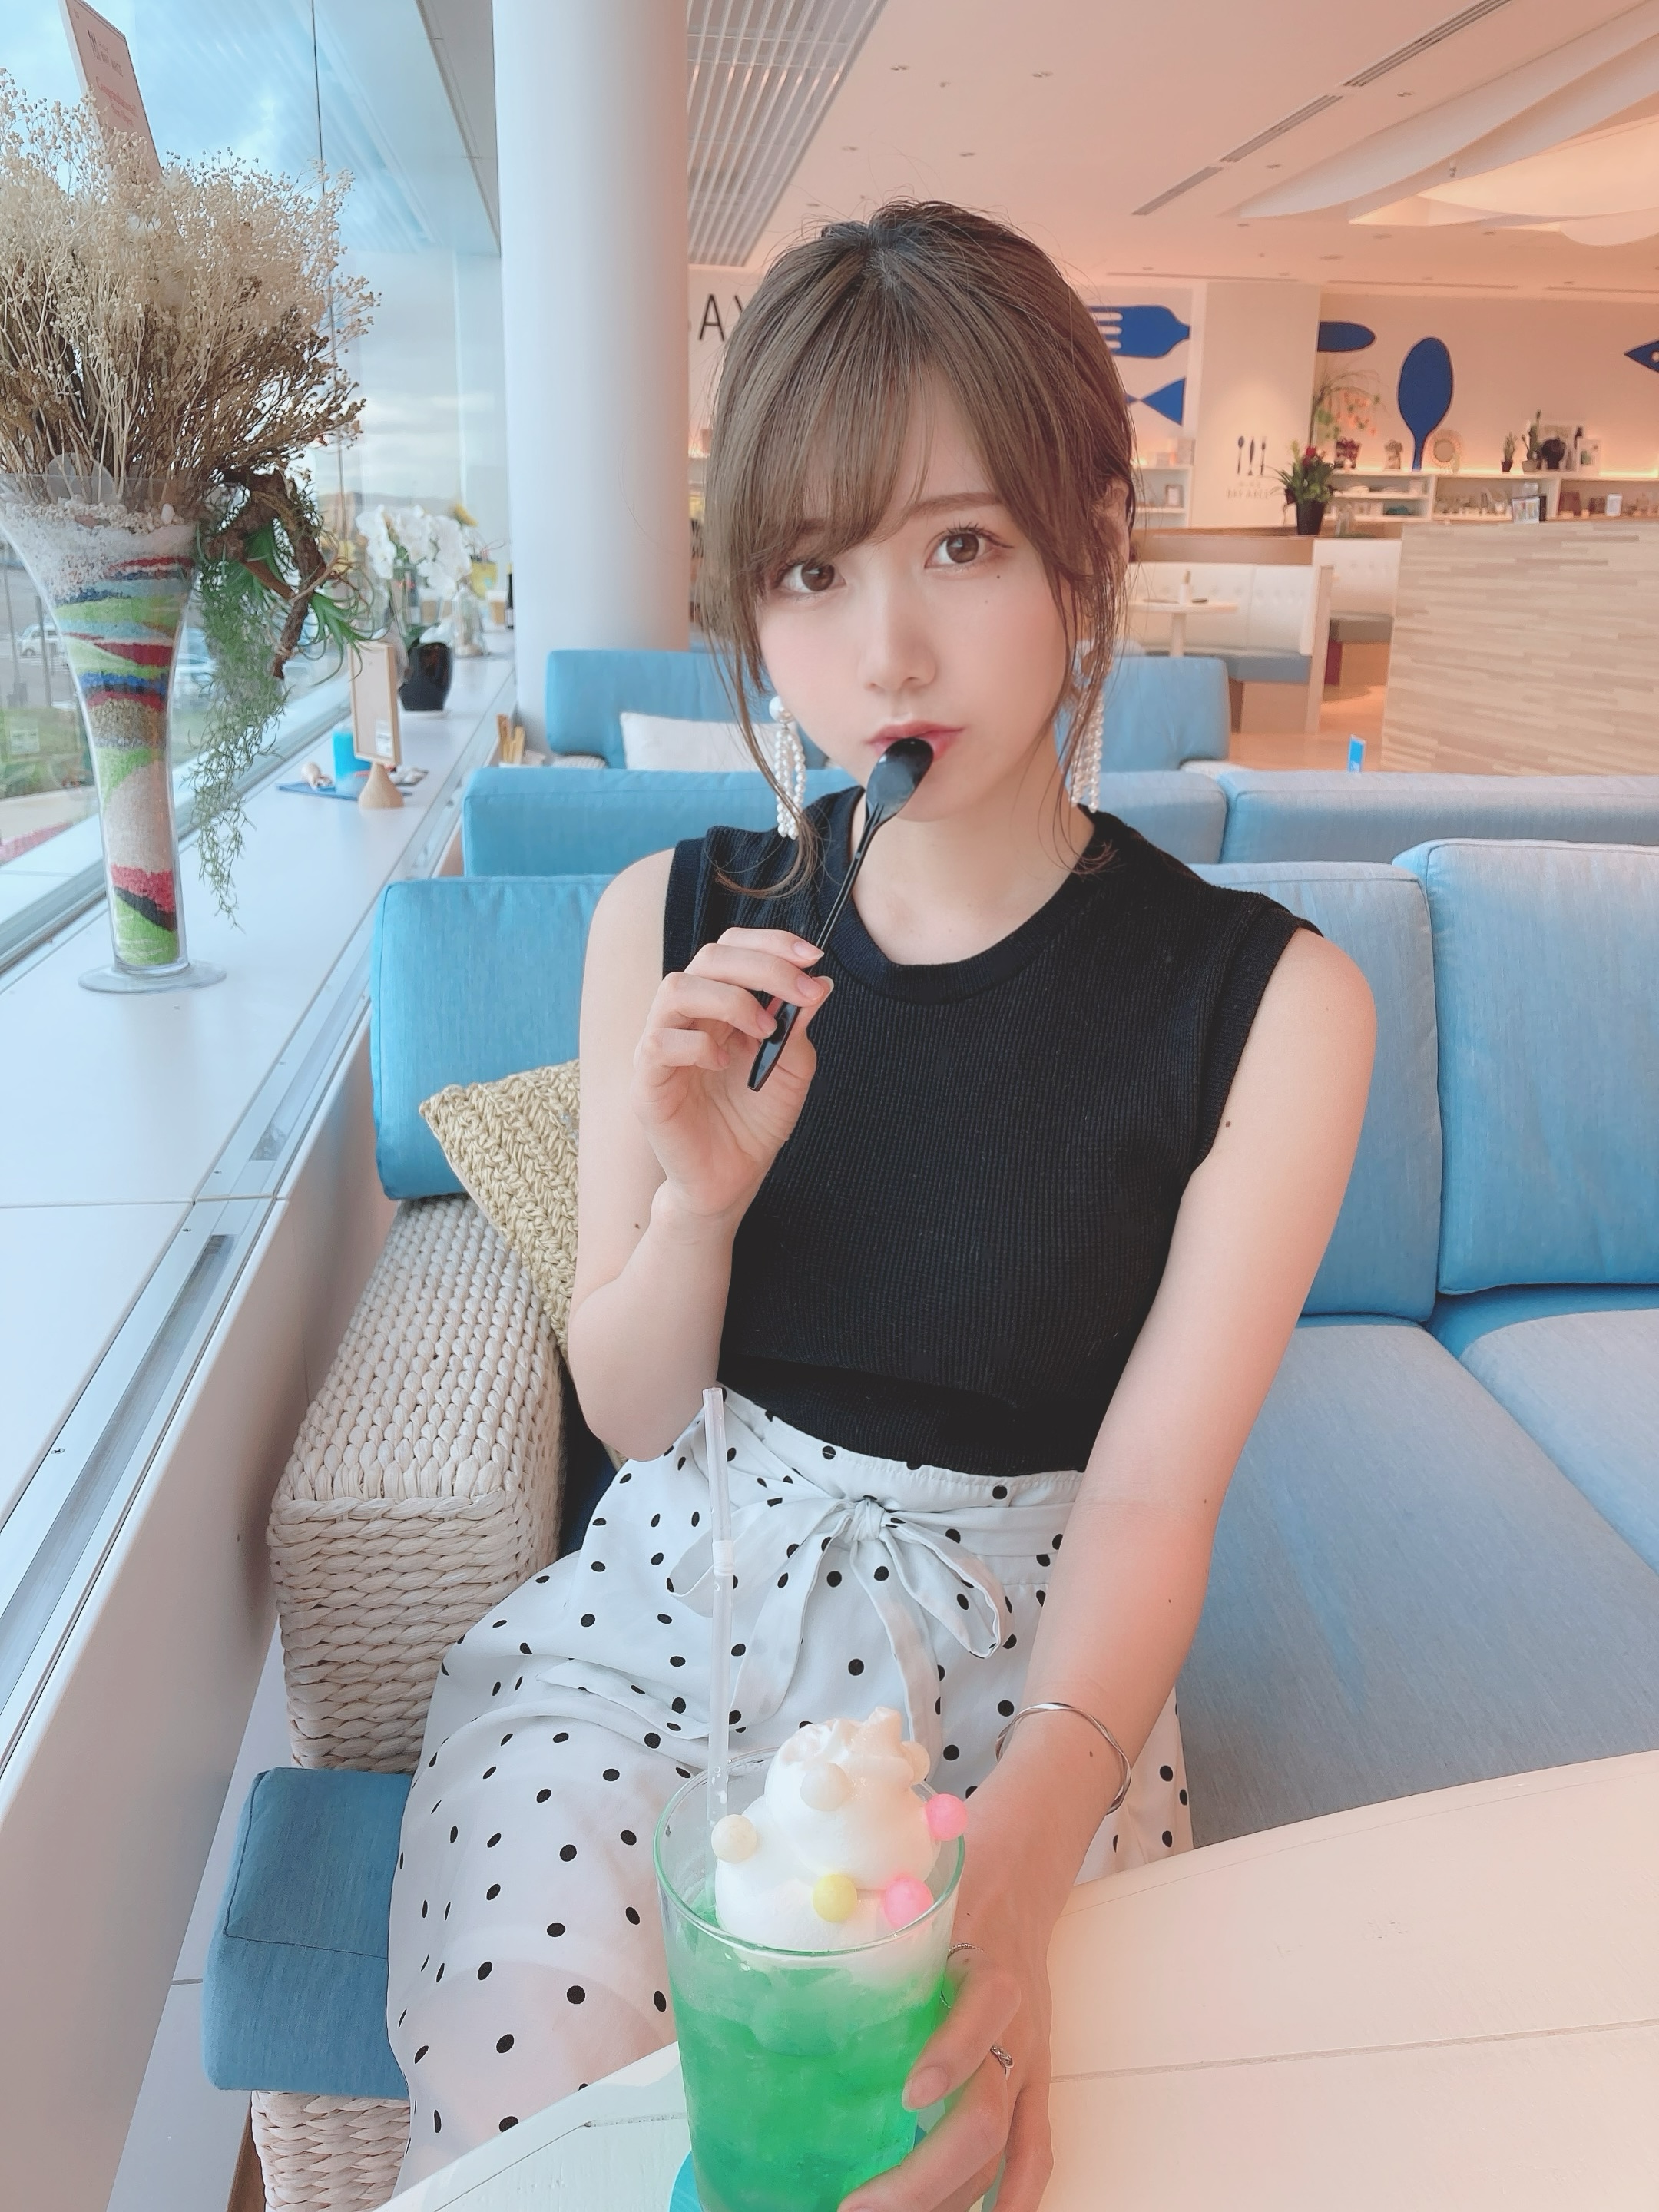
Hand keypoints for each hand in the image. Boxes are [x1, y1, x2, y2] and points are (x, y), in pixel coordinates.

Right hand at [632, 926, 830, 1222]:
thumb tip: (819, 983)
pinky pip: (658, 1043)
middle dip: (763, 966)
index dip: (771, 943)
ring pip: (676, 988)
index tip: (814, 958)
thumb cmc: (755, 1122)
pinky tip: (725, 1064)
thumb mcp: (791, 1069)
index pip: (732, 950)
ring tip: (765, 1030)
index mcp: (719, 1006)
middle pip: (709, 958)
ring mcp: (662, 1046)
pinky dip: (697, 1045)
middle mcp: (687, 1018)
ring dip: (731, 1000)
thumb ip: (798, 1026)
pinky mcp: (647, 1082)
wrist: (733, 1179)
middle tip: (803, 991)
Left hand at [839, 1848, 1057, 2211]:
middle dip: (924, 2173)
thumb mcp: (914, 1902)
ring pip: (1002, 2145)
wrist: (1020, 1879)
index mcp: (982, 1967)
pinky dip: (1013, 2199)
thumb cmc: (951, 1896)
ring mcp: (1030, 2059)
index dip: (950, 2055)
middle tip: (858, 2206)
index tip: (907, 2096)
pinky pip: (1037, 2152)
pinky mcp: (1037, 2084)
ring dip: (948, 2198)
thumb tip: (768, 1976)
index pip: (983, 2011)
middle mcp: (1014, 2022)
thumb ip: (867, 1937)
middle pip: (985, 2110)